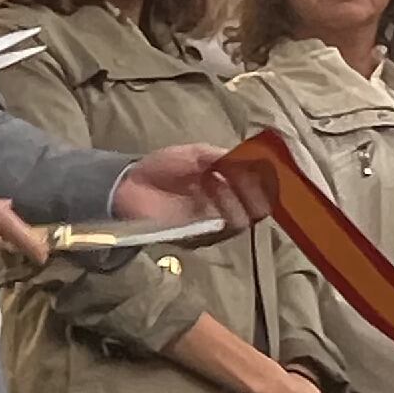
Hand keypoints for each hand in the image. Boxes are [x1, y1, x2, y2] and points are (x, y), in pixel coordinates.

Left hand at [111, 142, 268, 230]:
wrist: (128, 184)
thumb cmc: (161, 169)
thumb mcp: (196, 155)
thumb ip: (222, 156)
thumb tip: (250, 158)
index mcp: (226, 193)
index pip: (258, 194)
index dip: (265, 181)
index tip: (263, 164)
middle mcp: (223, 213)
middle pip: (255, 211)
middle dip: (255, 190)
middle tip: (244, 171)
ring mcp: (210, 228)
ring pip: (241, 221)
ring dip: (237, 197)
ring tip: (221, 175)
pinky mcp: (195, 237)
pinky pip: (219, 230)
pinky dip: (222, 208)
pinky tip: (213, 184)